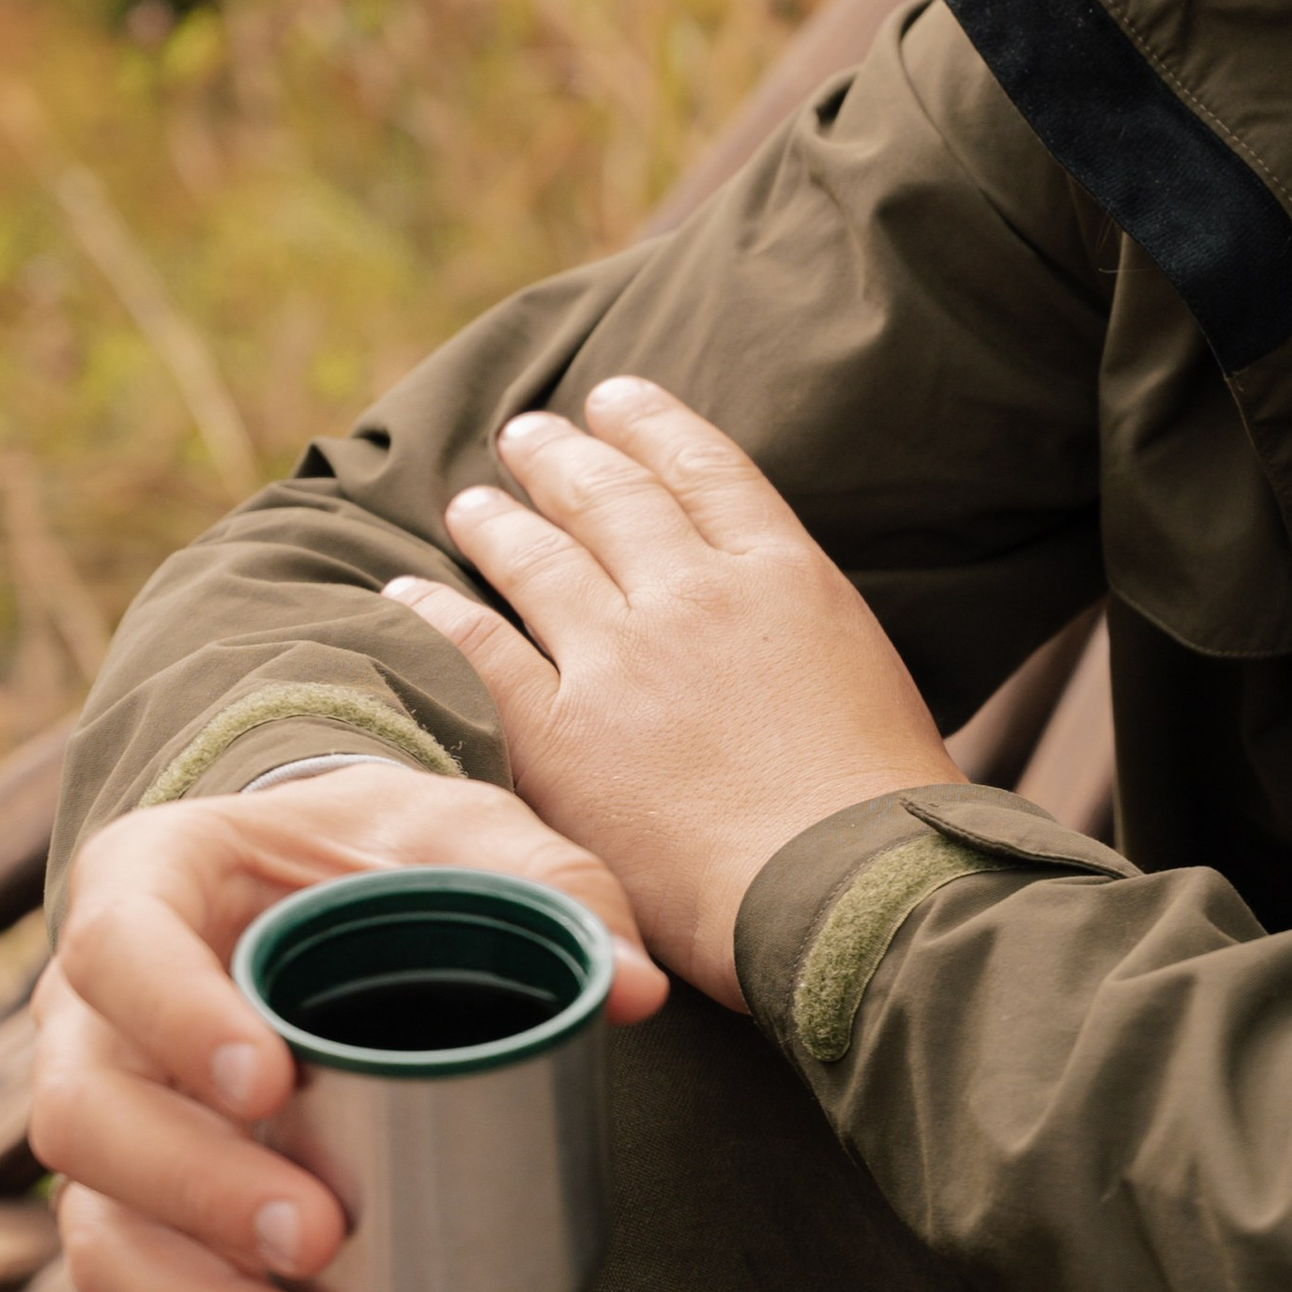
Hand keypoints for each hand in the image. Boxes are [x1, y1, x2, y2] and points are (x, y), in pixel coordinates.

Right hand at [33, 764, 664, 1291]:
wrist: (335, 888)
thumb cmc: (385, 850)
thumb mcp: (467, 831)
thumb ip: (554, 886)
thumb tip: (633, 990)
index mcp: (147, 881)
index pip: (121, 945)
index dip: (177, 1018)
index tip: (272, 1083)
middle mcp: (95, 1007)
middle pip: (85, 1112)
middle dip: (196, 1189)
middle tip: (320, 1232)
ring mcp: (108, 1112)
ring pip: (99, 1229)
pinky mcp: (139, 1201)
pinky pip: (148, 1287)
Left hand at [384, 376, 956, 1005]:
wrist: (848, 893)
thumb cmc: (883, 812)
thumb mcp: (870, 679)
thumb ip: (806, 637)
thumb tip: (783, 638)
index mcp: (784, 574)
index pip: (705, 469)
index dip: (652, 426)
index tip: (615, 398)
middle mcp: (695, 594)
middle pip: (612, 498)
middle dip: (563, 458)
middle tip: (528, 434)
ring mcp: (622, 659)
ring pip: (540, 560)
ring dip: (499, 522)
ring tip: (471, 502)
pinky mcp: (561, 736)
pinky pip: (480, 653)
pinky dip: (438, 617)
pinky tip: (408, 596)